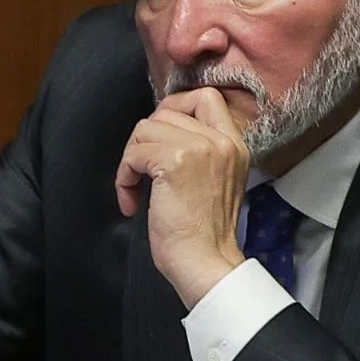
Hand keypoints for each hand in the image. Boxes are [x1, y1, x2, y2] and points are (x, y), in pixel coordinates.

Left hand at [115, 88, 249, 306]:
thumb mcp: (217, 180)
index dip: (175, 107)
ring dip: (131, 159)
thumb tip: (163, 130)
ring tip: (135, 191)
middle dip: (146, 137)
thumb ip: (202, 151)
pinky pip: (135, 153)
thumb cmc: (204, 233)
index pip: (206, 97)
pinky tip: (132, 201)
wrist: (205, 263)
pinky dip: (124, 176)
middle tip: (143, 168)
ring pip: (145, 128)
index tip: (160, 138)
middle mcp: (221, 141)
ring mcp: (199, 149)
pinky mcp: (174, 162)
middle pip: (167, 109)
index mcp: (235, 144)